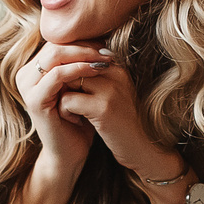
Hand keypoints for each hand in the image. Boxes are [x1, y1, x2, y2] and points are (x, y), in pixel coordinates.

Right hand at [14, 42, 103, 173]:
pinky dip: (78, 70)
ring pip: (54, 56)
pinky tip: (96, 71)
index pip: (57, 43)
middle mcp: (25, 75)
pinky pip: (57, 76)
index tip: (106, 44)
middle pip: (54, 45)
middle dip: (83, 45)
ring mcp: (27, 87)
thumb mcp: (78, 86)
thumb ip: (79, 63)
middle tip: (107, 50)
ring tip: (105, 59)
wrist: (70, 152)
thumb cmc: (77, 119)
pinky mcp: (35, 100)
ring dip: (83, 54)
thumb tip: (100, 35)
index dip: (81, 40)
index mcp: (33, 69)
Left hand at [40, 44, 180, 180]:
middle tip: (65, 99)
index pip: (82, 54)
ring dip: (61, 95)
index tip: (68, 89)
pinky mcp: (103, 108)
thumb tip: (65, 62)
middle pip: (73, 64)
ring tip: (69, 110)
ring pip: (68, 79)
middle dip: (63, 82)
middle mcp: (116, 74)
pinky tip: (74, 121)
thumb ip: (96, 77)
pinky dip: (64, 111)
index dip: (68, 71)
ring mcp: (111, 90)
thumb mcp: (113, 94)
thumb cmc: (123, 123)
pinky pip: (68, 99)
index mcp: (118, 68)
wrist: (141, 149)